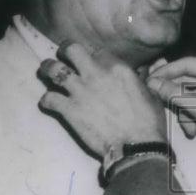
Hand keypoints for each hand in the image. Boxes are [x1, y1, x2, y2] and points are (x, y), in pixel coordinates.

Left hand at [38, 42, 165, 155]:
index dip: (91, 53)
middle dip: (64, 50)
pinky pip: (48, 99)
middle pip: (70, 49)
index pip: (96, 49)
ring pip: (52, 69)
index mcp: (116, 67)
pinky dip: (46, 100)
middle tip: (64, 56)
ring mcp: (80, 91)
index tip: (90, 59)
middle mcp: (95, 73)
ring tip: (47, 72)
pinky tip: (48, 103)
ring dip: (47, 69)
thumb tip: (139, 72)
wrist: (137, 145)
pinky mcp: (69, 110)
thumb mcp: (149, 93)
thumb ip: (139, 79)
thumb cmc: (148, 121)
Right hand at [147, 57, 195, 179]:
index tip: (148, 80)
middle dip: (175, 98)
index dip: (165, 71)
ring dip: (184, 113)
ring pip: (187, 97)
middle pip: (184, 81)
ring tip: (189, 127)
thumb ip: (174, 93)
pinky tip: (193, 132)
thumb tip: (151, 82)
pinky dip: (191, 119)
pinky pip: (194, 107)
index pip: (186, 63)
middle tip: (155, 100)